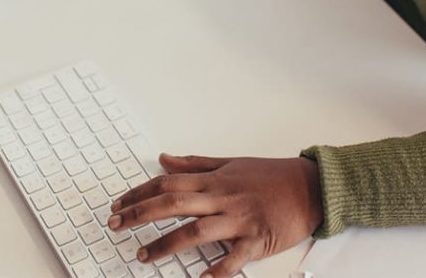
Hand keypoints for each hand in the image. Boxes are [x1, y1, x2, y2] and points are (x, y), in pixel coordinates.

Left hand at [109, 154, 322, 276]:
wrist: (311, 186)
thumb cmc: (271, 175)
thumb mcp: (231, 163)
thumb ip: (196, 163)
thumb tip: (165, 159)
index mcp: (215, 179)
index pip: (168, 183)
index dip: (139, 192)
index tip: (118, 204)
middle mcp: (222, 197)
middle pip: (172, 203)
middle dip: (140, 214)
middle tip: (114, 225)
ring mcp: (239, 219)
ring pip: (196, 230)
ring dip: (166, 244)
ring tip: (143, 255)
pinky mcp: (257, 239)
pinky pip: (234, 258)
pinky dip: (217, 270)